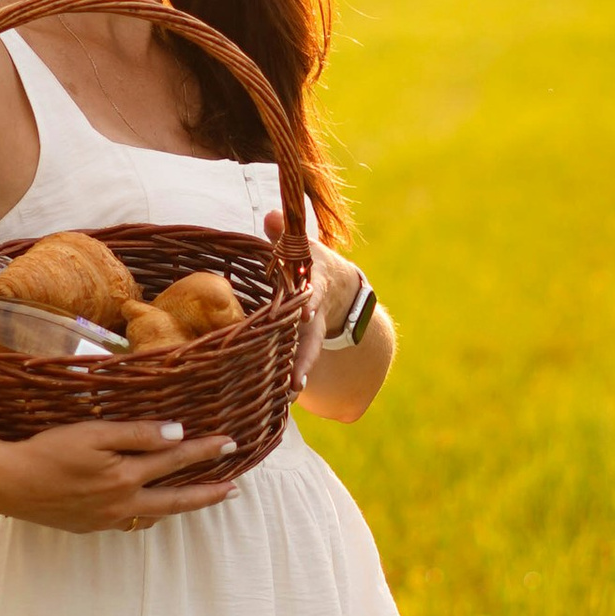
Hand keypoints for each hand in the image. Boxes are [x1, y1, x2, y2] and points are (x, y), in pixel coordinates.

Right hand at [0, 419, 241, 532]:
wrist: (8, 483)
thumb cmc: (48, 451)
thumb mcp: (93, 432)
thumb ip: (138, 434)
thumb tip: (179, 433)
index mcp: (127, 477)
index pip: (176, 461)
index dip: (206, 451)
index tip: (231, 443)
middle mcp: (123, 503)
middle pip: (176, 500)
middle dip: (207, 493)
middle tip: (234, 490)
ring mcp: (107, 518)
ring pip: (154, 515)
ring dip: (180, 506)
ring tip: (199, 499)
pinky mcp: (90, 525)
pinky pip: (131, 522)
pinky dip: (149, 515)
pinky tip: (150, 510)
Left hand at [263, 208, 360, 393]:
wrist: (343, 286)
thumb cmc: (311, 262)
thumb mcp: (303, 245)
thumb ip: (286, 233)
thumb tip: (271, 216)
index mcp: (314, 282)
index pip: (313, 289)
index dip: (309, 299)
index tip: (306, 309)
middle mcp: (316, 309)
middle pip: (312, 332)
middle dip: (306, 353)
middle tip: (299, 373)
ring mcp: (314, 329)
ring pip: (308, 352)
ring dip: (300, 371)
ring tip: (291, 394)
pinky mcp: (307, 342)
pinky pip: (300, 360)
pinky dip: (293, 377)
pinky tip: (282, 399)